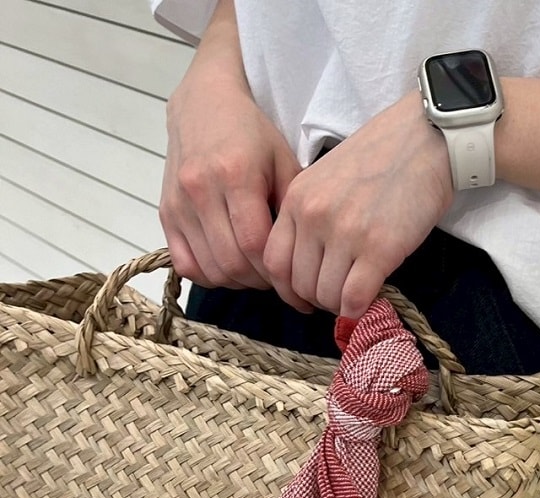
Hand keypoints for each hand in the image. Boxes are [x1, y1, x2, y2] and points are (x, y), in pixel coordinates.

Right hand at [160, 48, 300, 289]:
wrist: (204, 104)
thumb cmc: (252, 134)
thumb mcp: (285, 162)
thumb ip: (293, 208)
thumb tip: (303, 258)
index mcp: (235, 175)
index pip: (255, 245)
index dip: (277, 271)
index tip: (293, 276)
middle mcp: (200, 190)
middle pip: (232, 263)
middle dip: (261, 281)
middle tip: (277, 278)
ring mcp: (178, 203)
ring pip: (210, 269)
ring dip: (238, 281)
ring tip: (256, 272)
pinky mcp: (166, 212)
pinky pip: (185, 264)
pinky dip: (209, 276)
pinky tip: (228, 267)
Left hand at [263, 92, 453, 317]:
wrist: (425, 141)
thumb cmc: (381, 160)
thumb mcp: (327, 180)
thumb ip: (311, 217)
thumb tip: (311, 267)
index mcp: (297, 199)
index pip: (273, 262)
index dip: (288, 289)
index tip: (306, 296)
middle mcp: (314, 217)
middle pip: (299, 285)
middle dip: (318, 300)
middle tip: (338, 297)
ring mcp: (346, 234)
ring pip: (326, 296)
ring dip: (340, 307)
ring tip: (356, 297)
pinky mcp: (379, 249)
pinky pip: (354, 298)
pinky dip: (359, 311)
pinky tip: (368, 303)